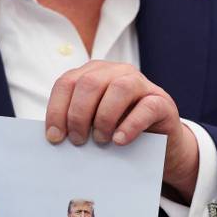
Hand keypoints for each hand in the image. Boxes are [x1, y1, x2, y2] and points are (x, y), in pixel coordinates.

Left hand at [45, 61, 198, 202]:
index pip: (67, 83)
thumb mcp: (93, 125)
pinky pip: (146, 107)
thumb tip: (55, 138)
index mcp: (93, 74)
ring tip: (100, 141)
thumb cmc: (118, 133)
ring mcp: (141, 84)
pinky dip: (130, 125)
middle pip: (90, 83)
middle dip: (78, 115)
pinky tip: (119, 141)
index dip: (57, 109)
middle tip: (78, 141)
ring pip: (119, 88)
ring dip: (103, 117)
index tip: (54, 137)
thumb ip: (76, 123)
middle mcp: (116, 72)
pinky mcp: (161, 101)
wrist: (159, 145)